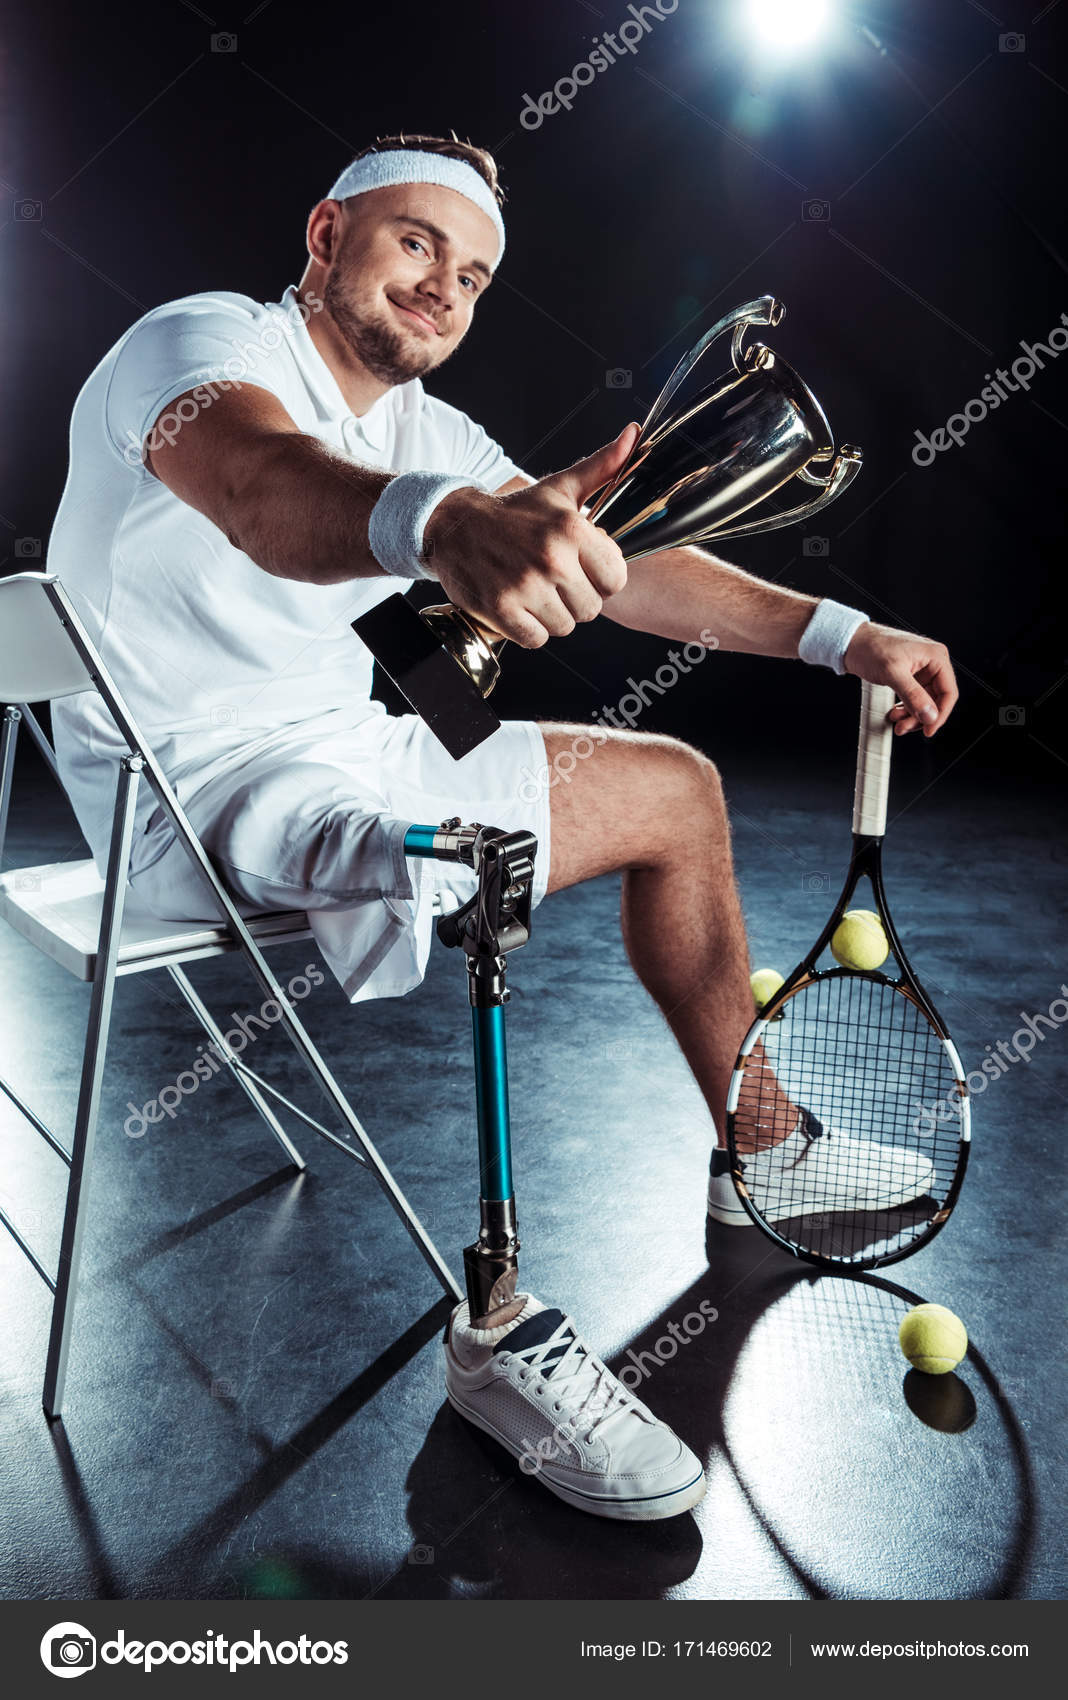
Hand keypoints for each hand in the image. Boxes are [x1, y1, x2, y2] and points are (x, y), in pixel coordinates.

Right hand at [422, 422, 638, 645]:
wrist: (454, 525)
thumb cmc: (514, 512)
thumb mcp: (559, 487)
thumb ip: (601, 467)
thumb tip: (633, 435)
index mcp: (572, 529)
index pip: (616, 579)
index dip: (601, 578)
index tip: (583, 568)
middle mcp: (552, 559)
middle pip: (591, 608)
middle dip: (576, 598)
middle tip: (554, 581)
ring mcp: (526, 586)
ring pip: (565, 626)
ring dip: (552, 616)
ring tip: (536, 592)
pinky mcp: (502, 609)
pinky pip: (536, 639)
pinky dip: (529, 630)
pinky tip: (520, 607)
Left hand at [843, 621, 958, 735]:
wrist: (851, 642)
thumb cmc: (871, 647)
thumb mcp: (893, 673)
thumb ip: (913, 696)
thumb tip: (930, 715)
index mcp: (936, 656)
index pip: (948, 692)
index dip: (940, 714)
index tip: (928, 730)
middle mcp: (931, 663)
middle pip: (936, 700)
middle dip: (920, 717)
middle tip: (904, 727)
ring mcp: (920, 670)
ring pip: (924, 702)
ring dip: (911, 716)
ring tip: (896, 722)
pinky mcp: (908, 677)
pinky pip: (912, 699)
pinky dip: (905, 709)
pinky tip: (894, 713)